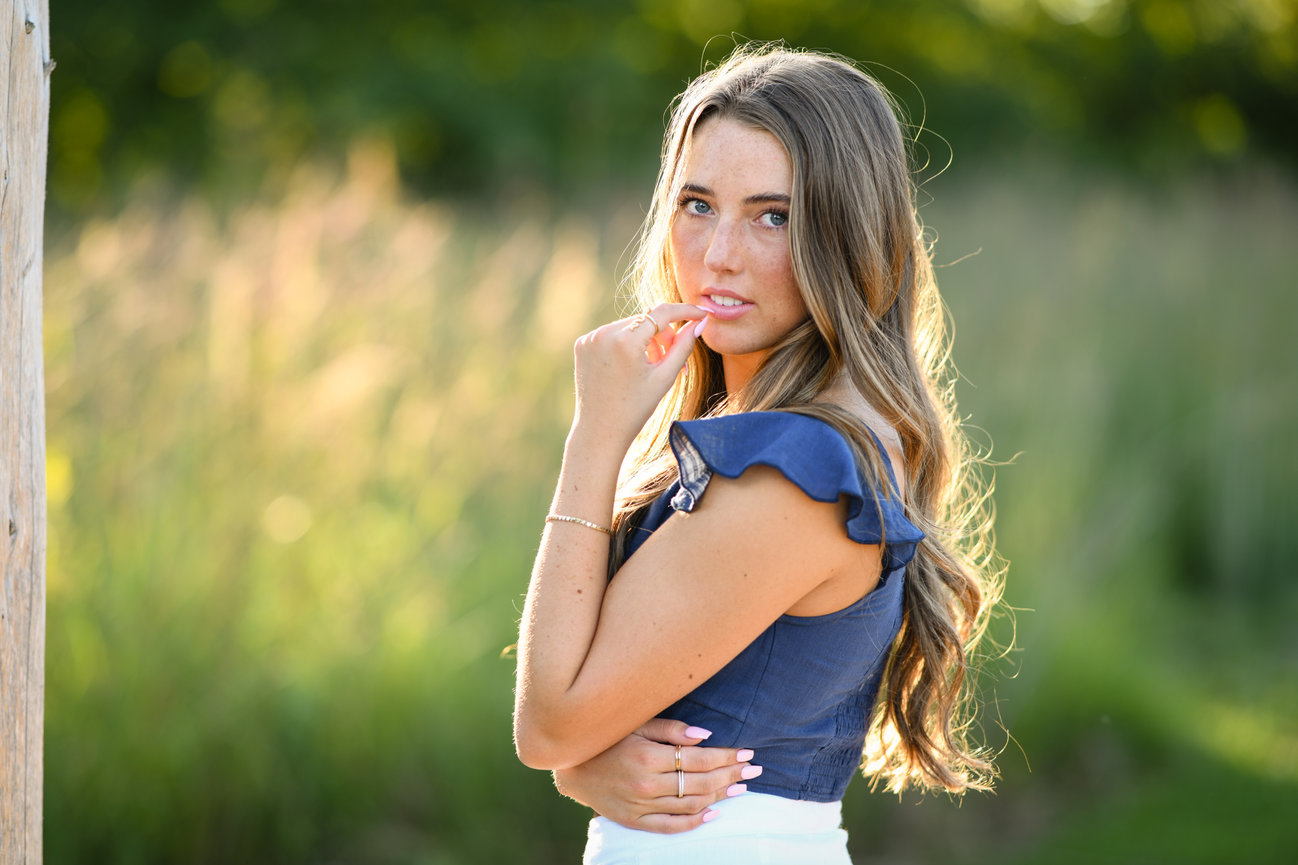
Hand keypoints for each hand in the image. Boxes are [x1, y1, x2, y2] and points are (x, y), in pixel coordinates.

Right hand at [552, 718, 759, 833]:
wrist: (571, 766)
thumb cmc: (607, 738)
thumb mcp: (636, 723)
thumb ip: (671, 729)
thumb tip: (705, 735)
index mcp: (647, 756)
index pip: (699, 759)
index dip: (726, 756)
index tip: (747, 752)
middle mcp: (646, 785)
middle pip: (700, 783)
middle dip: (731, 776)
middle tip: (754, 770)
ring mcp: (641, 806)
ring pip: (690, 805)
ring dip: (720, 797)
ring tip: (740, 789)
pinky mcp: (634, 821)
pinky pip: (670, 826)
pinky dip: (694, 822)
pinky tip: (714, 813)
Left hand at [571, 304, 706, 450]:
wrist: (600, 431)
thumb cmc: (635, 409)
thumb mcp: (665, 377)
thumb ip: (684, 346)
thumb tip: (699, 322)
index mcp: (625, 342)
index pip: (662, 313)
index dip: (685, 311)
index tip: (701, 313)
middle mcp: (604, 334)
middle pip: (646, 320)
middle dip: (664, 335)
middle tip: (673, 360)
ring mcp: (590, 338)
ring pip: (630, 326)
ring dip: (645, 340)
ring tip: (650, 367)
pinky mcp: (582, 344)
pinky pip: (613, 334)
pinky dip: (626, 344)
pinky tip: (629, 368)